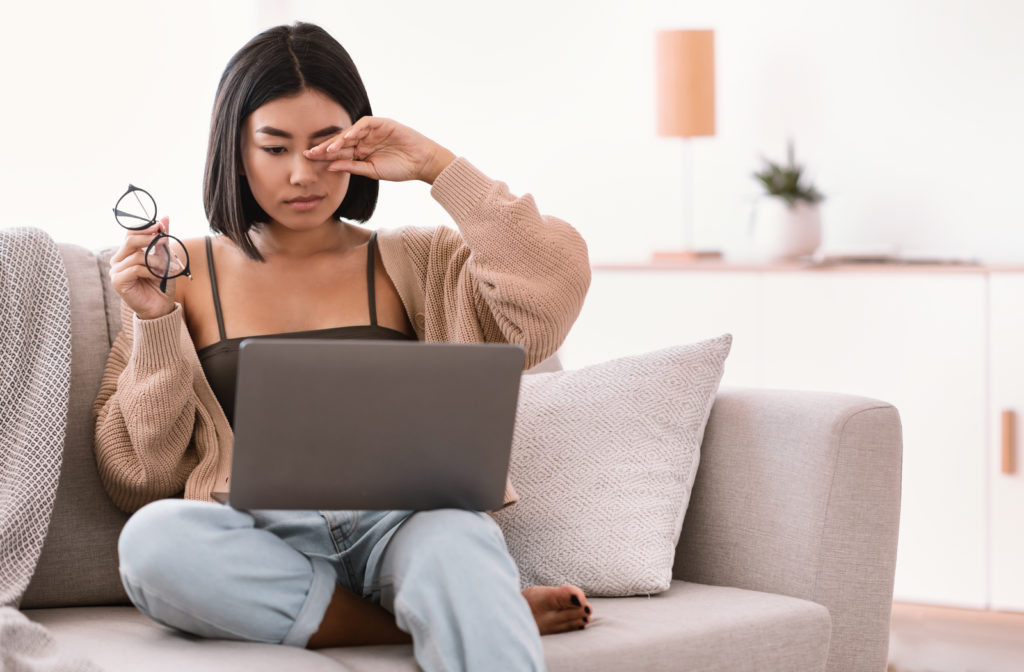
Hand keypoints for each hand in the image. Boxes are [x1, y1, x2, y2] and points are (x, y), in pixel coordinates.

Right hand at [109, 217, 179, 319]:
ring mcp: (116, 271)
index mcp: (127, 252)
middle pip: (130, 241)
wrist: (160, 306)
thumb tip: (165, 217)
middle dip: (150, 239)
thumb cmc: (161, 283)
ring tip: (168, 268)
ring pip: (137, 256)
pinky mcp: (118, 281)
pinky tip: (159, 276)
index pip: (131, 233)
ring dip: (156, 260)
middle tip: (165, 240)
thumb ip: (162, 240)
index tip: (161, 225)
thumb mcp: (164, 258)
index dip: (145, 228)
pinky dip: (151, 271)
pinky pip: (136, 269)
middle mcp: (118, 260)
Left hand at [304, 117, 455, 184]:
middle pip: (341, 141)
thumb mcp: (373, 171)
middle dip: (325, 147)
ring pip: (350, 132)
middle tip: (309, 153)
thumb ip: (353, 167)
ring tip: (326, 149)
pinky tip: (346, 138)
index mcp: (361, 152)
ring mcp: (372, 131)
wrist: (423, 163)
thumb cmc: (401, 169)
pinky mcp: (382, 123)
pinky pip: (365, 124)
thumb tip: (330, 166)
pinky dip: (355, 130)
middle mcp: (364, 140)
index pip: (339, 153)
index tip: (309, 161)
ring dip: (338, 140)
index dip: (324, 156)